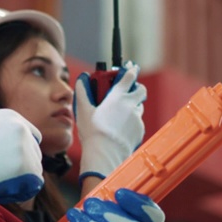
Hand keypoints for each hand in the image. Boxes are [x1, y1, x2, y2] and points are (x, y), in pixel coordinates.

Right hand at [0, 109, 43, 202]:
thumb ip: (1, 131)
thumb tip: (10, 146)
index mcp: (11, 117)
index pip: (32, 135)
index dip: (24, 151)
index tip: (15, 162)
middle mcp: (21, 128)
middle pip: (35, 152)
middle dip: (24, 166)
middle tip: (6, 177)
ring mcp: (23, 145)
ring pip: (36, 168)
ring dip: (23, 179)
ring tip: (2, 184)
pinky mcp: (23, 164)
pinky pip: (34, 182)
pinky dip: (25, 189)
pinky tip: (8, 191)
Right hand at [75, 61, 145, 179]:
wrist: (105, 154)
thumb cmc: (93, 132)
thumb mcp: (83, 110)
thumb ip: (82, 92)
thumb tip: (81, 79)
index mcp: (117, 97)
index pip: (128, 77)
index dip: (131, 70)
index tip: (132, 68)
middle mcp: (130, 105)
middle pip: (140, 90)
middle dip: (136, 88)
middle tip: (127, 93)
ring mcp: (137, 118)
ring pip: (139, 107)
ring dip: (133, 106)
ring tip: (120, 114)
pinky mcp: (140, 130)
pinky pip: (138, 122)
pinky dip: (132, 122)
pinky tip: (121, 129)